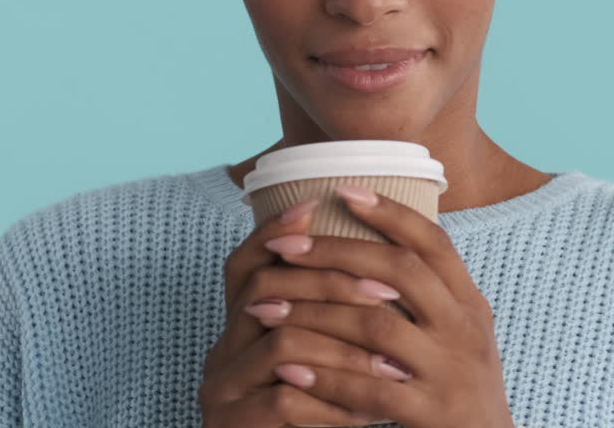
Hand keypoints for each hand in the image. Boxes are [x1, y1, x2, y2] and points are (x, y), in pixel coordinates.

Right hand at [198, 198, 394, 427]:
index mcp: (237, 329)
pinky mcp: (232, 424)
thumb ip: (322, 317)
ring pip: (283, 344)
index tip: (317, 206)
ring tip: (393, 364)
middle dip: (333, 286)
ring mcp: (221, 387)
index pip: (244, 265)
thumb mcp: (313, 358)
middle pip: (267, 291)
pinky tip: (372, 409)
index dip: (274, 231)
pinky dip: (335, 401)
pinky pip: (286, 400)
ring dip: (345, 351)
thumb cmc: (306, 412)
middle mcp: (221, 352)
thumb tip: (377, 265)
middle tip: (389, 293)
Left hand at [253, 182, 514, 427]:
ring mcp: (450, 372)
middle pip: (399, 271)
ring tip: (267, 305)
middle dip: (336, 252)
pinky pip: (372, 391)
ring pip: (377, 327)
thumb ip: (429, 295)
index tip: (343, 191)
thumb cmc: (461, 390)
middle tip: (284, 246)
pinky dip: (328, 379)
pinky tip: (290, 371)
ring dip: (316, 313)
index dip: (390, 213)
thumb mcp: (460, 334)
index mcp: (469, 303)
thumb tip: (377, 247)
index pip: (433, 242)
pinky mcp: (432, 414)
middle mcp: (464, 329)